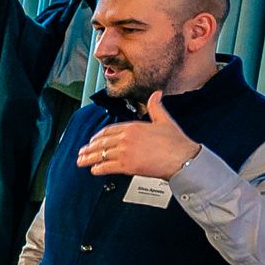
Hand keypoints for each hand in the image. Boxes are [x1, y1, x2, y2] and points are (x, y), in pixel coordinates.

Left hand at [76, 94, 195, 182]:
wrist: (183, 158)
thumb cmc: (176, 142)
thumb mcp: (164, 120)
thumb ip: (156, 106)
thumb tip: (156, 94)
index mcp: (133, 127)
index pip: (109, 130)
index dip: (98, 136)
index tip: (93, 140)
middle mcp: (127, 138)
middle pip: (102, 142)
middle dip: (89, 148)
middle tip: (82, 152)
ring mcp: (125, 152)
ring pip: (101, 154)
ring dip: (89, 158)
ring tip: (81, 161)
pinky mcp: (127, 166)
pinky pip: (107, 167)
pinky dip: (98, 169)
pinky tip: (94, 170)